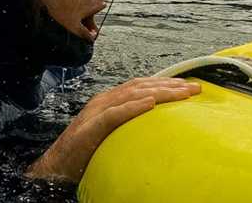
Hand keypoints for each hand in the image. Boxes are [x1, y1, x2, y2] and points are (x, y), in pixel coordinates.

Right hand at [25, 77, 200, 182]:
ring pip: (131, 95)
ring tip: (181, 92)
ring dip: (159, 92)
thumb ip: (130, 128)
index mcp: (110, 102)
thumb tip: (158, 130)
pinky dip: (132, 107)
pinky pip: (114, 114)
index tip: (189, 86)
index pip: (143, 87)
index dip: (166, 84)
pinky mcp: (90, 127)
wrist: (55, 168)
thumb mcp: (112, 137)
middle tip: (196, 88)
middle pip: (142, 87)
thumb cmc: (84, 155)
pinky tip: (149, 103)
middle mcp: (104, 101)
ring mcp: (96, 111)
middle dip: (170, 85)